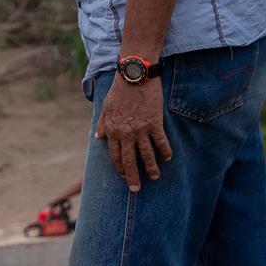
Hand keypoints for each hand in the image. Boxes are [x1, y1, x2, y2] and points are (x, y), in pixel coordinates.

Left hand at [95, 77, 171, 191]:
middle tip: (136, 189)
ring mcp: (140, 129)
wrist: (134, 76)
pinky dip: (165, 151)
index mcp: (113, 130)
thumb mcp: (105, 107)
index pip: (115, 155)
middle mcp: (126, 133)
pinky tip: (168, 158)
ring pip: (146, 154)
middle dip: (132, 176)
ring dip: (150, 168)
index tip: (123, 176)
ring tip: (154, 177)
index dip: (119, 167)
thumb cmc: (119, 90)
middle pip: (129, 160)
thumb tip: (98, 138)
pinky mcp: (154, 123)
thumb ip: (102, 124)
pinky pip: (160, 142)